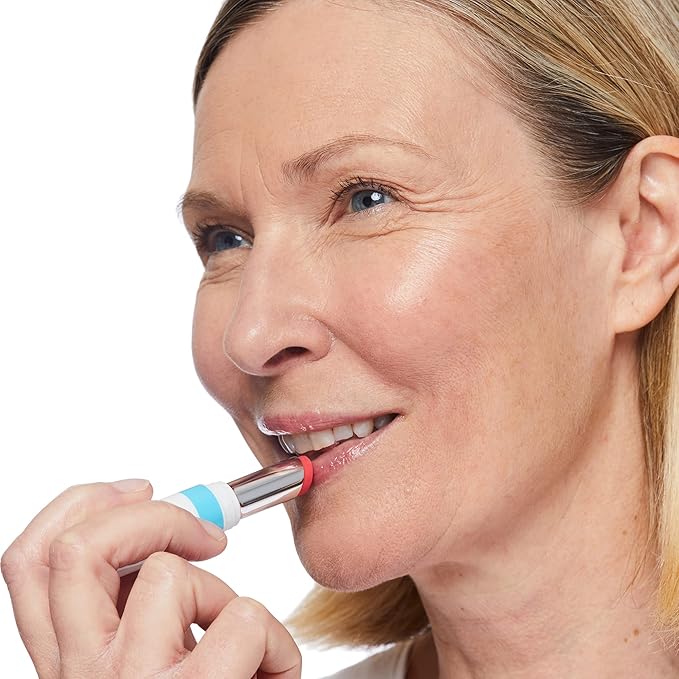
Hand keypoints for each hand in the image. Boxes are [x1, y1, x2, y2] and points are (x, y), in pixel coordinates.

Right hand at [1, 479, 301, 677]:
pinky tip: (270, 670)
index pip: (30, 562)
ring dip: (223, 590)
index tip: (137, 486)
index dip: (79, 503)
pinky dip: (272, 632)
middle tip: (206, 533)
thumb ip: (135, 604)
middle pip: (80, 548)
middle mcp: (80, 678)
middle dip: (153, 514)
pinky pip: (240, 616)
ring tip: (236, 634)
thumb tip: (163, 535)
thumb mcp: (147, 660)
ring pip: (170, 574)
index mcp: (67, 663)